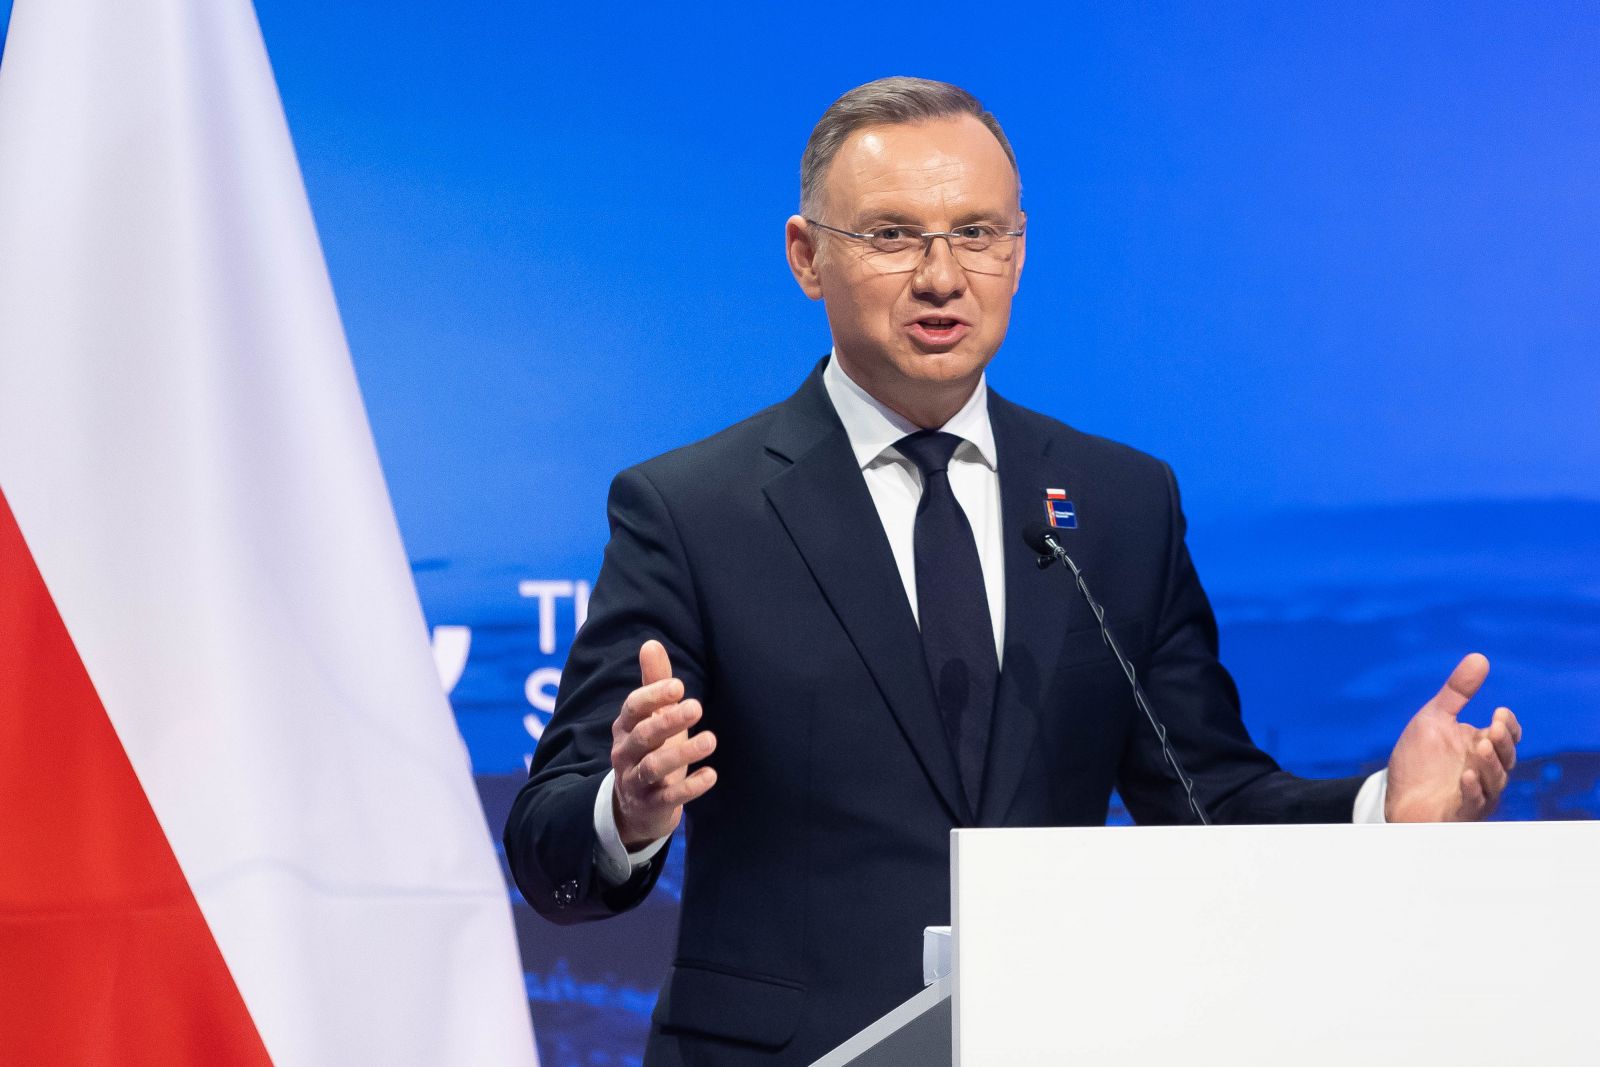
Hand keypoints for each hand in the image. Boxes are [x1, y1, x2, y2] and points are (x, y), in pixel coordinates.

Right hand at [611, 640, 717, 847]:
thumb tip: (650, 643)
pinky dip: (689, 788)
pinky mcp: (651, 805)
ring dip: (682, 753)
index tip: (679, 686)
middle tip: (697, 707)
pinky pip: (668, 797)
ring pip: (653, 766)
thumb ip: (653, 683)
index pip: (633, 708)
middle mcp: (625, 753)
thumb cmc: (650, 750)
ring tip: (711, 740)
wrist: (635, 808)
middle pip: (643, 735)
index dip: (653, 696)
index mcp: (625, 727)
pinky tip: (711, 775)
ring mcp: (635, 781)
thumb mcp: (652, 718)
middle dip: (669, 721)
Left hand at [1385, 653, 1521, 821]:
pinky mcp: (1461, 812)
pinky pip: (1474, 803)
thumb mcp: (1434, 720)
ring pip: (1494, 780)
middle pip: (1505, 757)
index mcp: (1481, 746)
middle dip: (1502, 742)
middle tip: (1494, 726)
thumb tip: (1480, 657)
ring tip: (1480, 745)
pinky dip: (1473, 790)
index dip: (1508, 725)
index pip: (1506, 735)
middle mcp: (1485, 770)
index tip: (1499, 712)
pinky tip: (1466, 776)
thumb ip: (1457, 693)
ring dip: (1489, 763)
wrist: (1399, 798)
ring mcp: (1477, 793)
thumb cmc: (1420, 761)